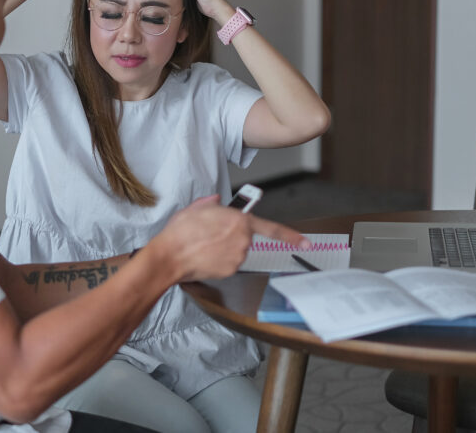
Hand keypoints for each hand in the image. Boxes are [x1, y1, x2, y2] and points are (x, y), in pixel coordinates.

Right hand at [151, 198, 309, 281]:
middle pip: (245, 237)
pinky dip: (219, 260)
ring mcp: (237, 257)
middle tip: (211, 234)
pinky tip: (205, 256)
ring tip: (204, 245)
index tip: (305, 243)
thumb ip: (212, 204)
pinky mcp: (230, 271)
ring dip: (225, 248)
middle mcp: (243, 240)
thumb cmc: (181, 232)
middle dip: (232, 236)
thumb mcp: (197, 208)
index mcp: (239, 221)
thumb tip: (216, 203)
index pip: (271, 228)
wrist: (170, 255)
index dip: (291, 236)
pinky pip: (229, 263)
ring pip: (237, 251)